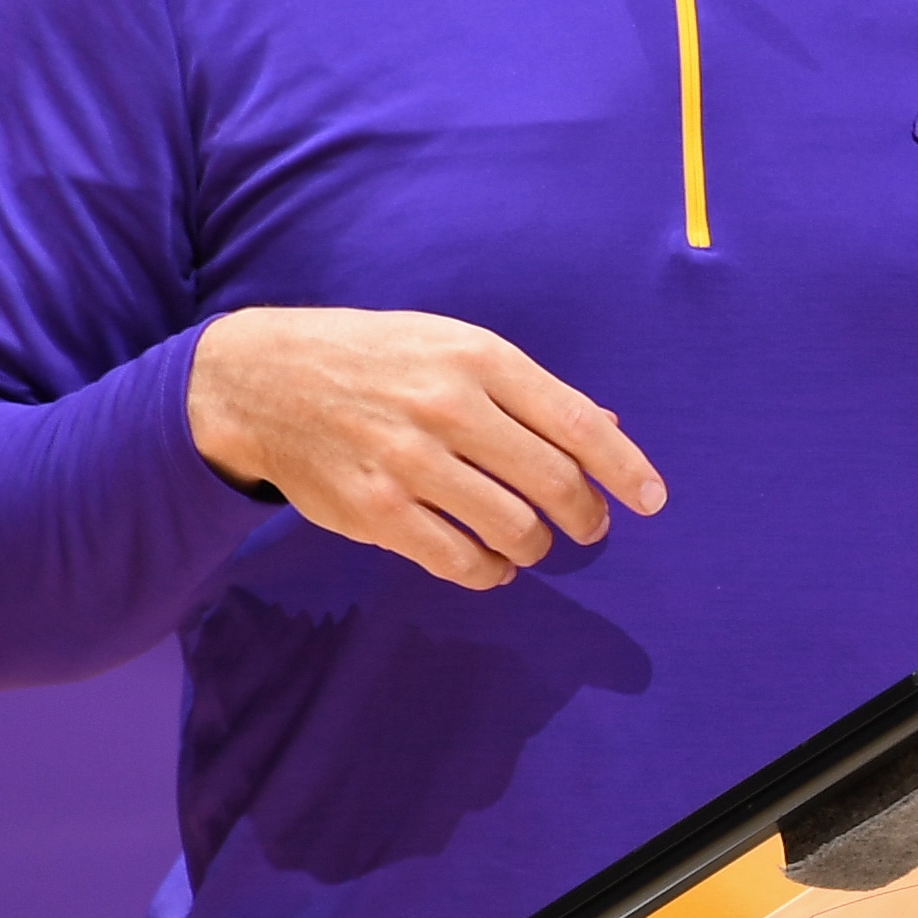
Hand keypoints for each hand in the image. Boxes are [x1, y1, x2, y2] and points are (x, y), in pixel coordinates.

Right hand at [188, 306, 665, 588]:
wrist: (265, 380)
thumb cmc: (376, 358)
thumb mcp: (452, 345)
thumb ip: (527, 391)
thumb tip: (608, 428)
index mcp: (478, 358)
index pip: (577, 422)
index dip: (625, 468)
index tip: (652, 499)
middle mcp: (448, 407)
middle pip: (552, 483)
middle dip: (586, 517)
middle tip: (589, 529)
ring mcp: (409, 463)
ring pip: (512, 529)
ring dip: (535, 547)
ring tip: (531, 543)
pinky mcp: (375, 512)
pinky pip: (458, 561)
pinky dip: (488, 572)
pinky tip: (490, 564)